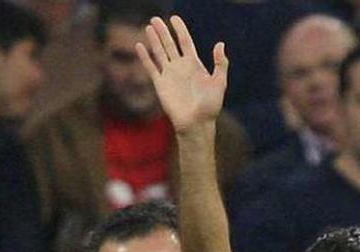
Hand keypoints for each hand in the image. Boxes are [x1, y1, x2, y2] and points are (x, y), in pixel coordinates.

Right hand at [136, 16, 227, 132]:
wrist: (197, 124)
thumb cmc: (210, 106)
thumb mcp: (219, 83)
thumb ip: (220, 64)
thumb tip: (220, 44)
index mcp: (194, 65)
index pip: (185, 42)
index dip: (180, 30)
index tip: (174, 18)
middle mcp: (180, 67)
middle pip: (169, 44)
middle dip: (163, 31)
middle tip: (155, 18)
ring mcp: (169, 75)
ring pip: (159, 53)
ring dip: (153, 40)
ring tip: (148, 26)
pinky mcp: (160, 85)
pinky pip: (151, 67)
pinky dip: (144, 57)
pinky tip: (139, 45)